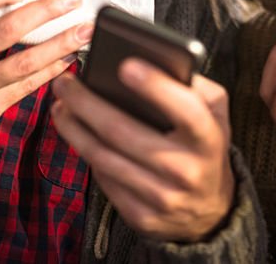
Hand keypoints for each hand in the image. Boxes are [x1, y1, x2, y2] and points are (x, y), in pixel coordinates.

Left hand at [51, 60, 233, 241]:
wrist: (211, 208)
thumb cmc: (205, 144)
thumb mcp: (215, 111)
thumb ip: (192, 84)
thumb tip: (150, 58)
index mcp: (208, 138)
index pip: (185, 109)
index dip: (155, 86)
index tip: (125, 64)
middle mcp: (186, 170)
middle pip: (123, 132)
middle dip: (87, 103)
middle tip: (65, 82)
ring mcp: (162, 198)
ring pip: (104, 157)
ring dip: (74, 128)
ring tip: (61, 105)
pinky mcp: (141, 216)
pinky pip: (103, 180)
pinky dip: (87, 154)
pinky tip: (77, 134)